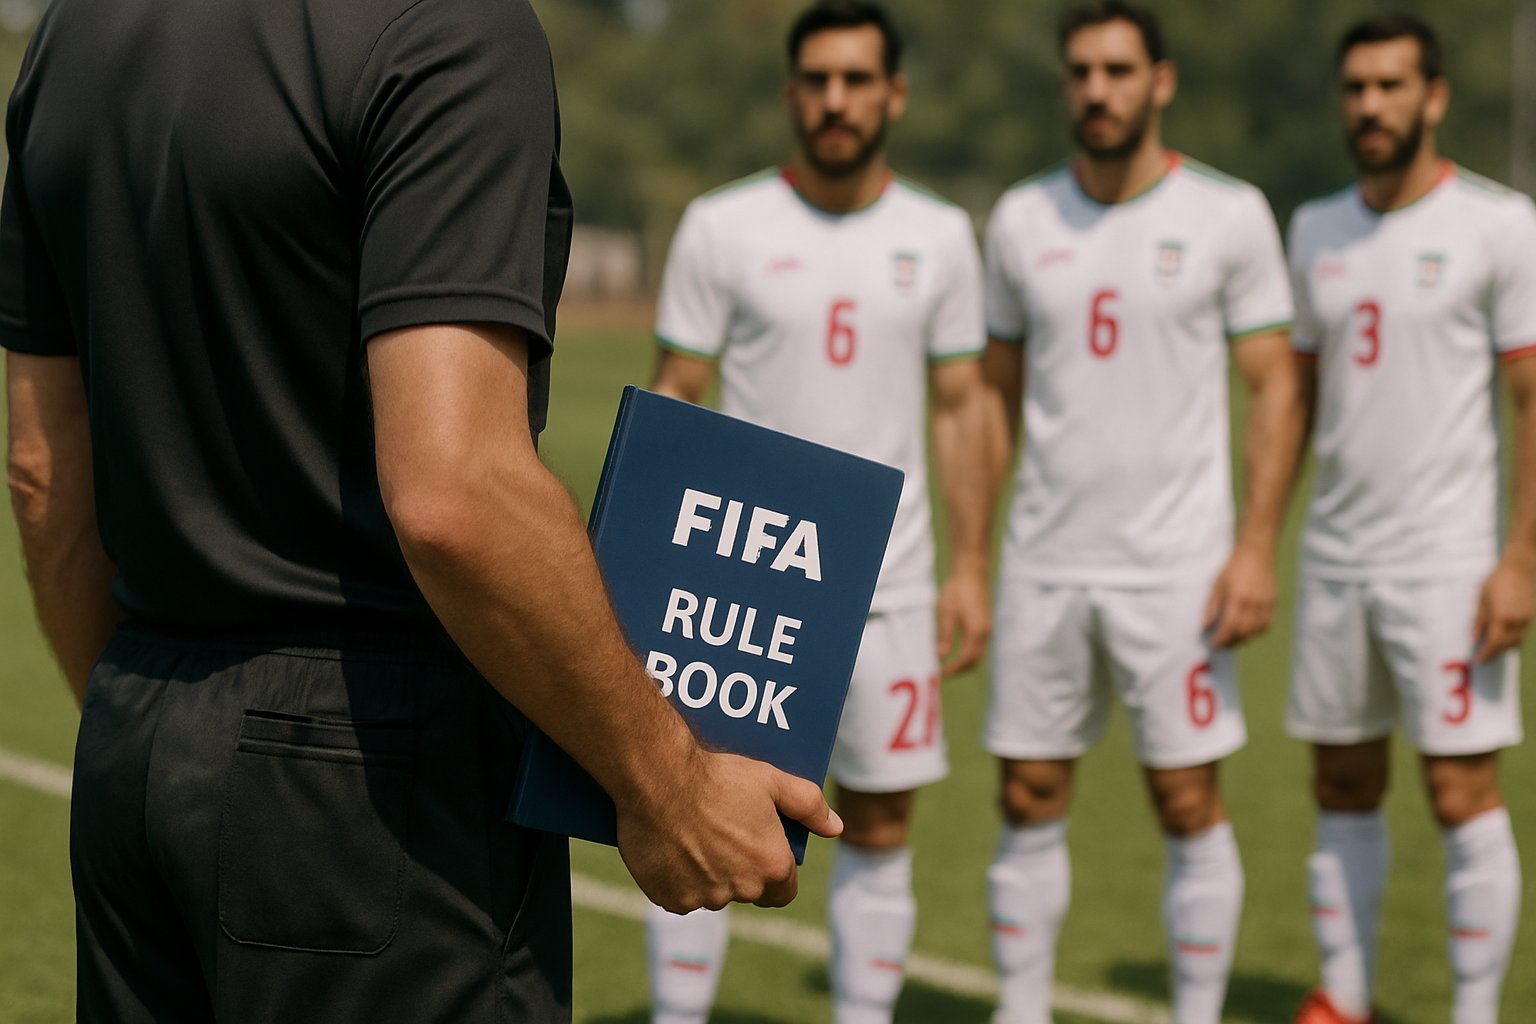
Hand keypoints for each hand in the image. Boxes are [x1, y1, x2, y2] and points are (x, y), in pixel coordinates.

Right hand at [615, 748, 841, 913]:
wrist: (657, 778)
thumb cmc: (718, 777)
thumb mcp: (772, 781)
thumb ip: (810, 806)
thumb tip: (835, 827)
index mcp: (770, 866)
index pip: (784, 891)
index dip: (776, 873)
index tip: (761, 852)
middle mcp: (740, 890)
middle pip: (746, 890)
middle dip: (738, 870)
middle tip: (723, 834)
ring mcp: (702, 897)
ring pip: (711, 893)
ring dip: (707, 874)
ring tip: (694, 836)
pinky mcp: (669, 898)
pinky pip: (679, 895)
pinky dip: (677, 878)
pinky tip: (672, 847)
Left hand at [937, 567, 991, 675]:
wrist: (972, 573)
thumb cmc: (958, 590)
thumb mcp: (946, 612)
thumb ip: (945, 636)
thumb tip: (942, 656)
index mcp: (976, 632)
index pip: (966, 659)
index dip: (953, 669)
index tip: (940, 674)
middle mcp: (985, 633)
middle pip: (975, 661)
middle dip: (960, 670)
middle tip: (943, 674)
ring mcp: (987, 629)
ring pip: (979, 654)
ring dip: (965, 663)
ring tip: (948, 666)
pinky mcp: (985, 624)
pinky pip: (979, 646)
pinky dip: (969, 654)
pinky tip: (957, 652)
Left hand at [1203, 545, 1275, 647]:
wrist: (1256, 553)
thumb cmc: (1233, 568)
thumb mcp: (1217, 585)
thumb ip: (1212, 607)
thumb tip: (1205, 627)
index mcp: (1237, 598)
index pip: (1229, 627)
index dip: (1221, 639)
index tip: (1214, 644)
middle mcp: (1253, 603)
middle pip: (1243, 632)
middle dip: (1231, 642)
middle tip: (1222, 644)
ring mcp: (1266, 604)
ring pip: (1256, 631)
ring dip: (1244, 639)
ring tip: (1233, 639)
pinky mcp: (1273, 602)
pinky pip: (1267, 624)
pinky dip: (1257, 632)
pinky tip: (1248, 631)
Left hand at [1474, 554, 1535, 661]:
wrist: (1522, 568)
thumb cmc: (1497, 580)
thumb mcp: (1482, 599)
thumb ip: (1479, 621)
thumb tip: (1474, 639)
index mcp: (1502, 617)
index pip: (1494, 643)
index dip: (1486, 654)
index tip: (1477, 660)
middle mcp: (1517, 621)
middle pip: (1506, 645)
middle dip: (1494, 654)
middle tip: (1483, 658)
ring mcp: (1526, 620)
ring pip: (1516, 642)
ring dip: (1504, 649)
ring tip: (1491, 651)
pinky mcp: (1531, 617)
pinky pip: (1521, 635)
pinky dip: (1512, 641)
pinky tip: (1503, 640)